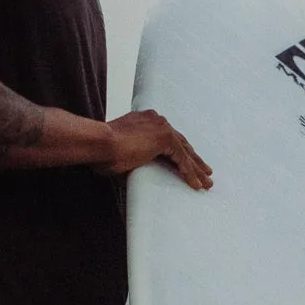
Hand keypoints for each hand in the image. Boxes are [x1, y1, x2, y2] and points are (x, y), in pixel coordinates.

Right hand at [97, 109, 212, 189]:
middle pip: (181, 143)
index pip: (167, 137)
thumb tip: (131, 176)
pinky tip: (196, 184)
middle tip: (205, 171)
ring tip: (206, 182)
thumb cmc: (100, 151)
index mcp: (144, 120)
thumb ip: (130, 160)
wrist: (98, 142)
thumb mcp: (119, 154)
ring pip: (185, 151)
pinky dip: (190, 173)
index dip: (178, 151)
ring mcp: (161, 127)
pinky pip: (182, 159)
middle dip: (193, 159)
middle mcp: (155, 120)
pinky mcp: (164, 138)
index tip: (186, 162)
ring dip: (196, 168)